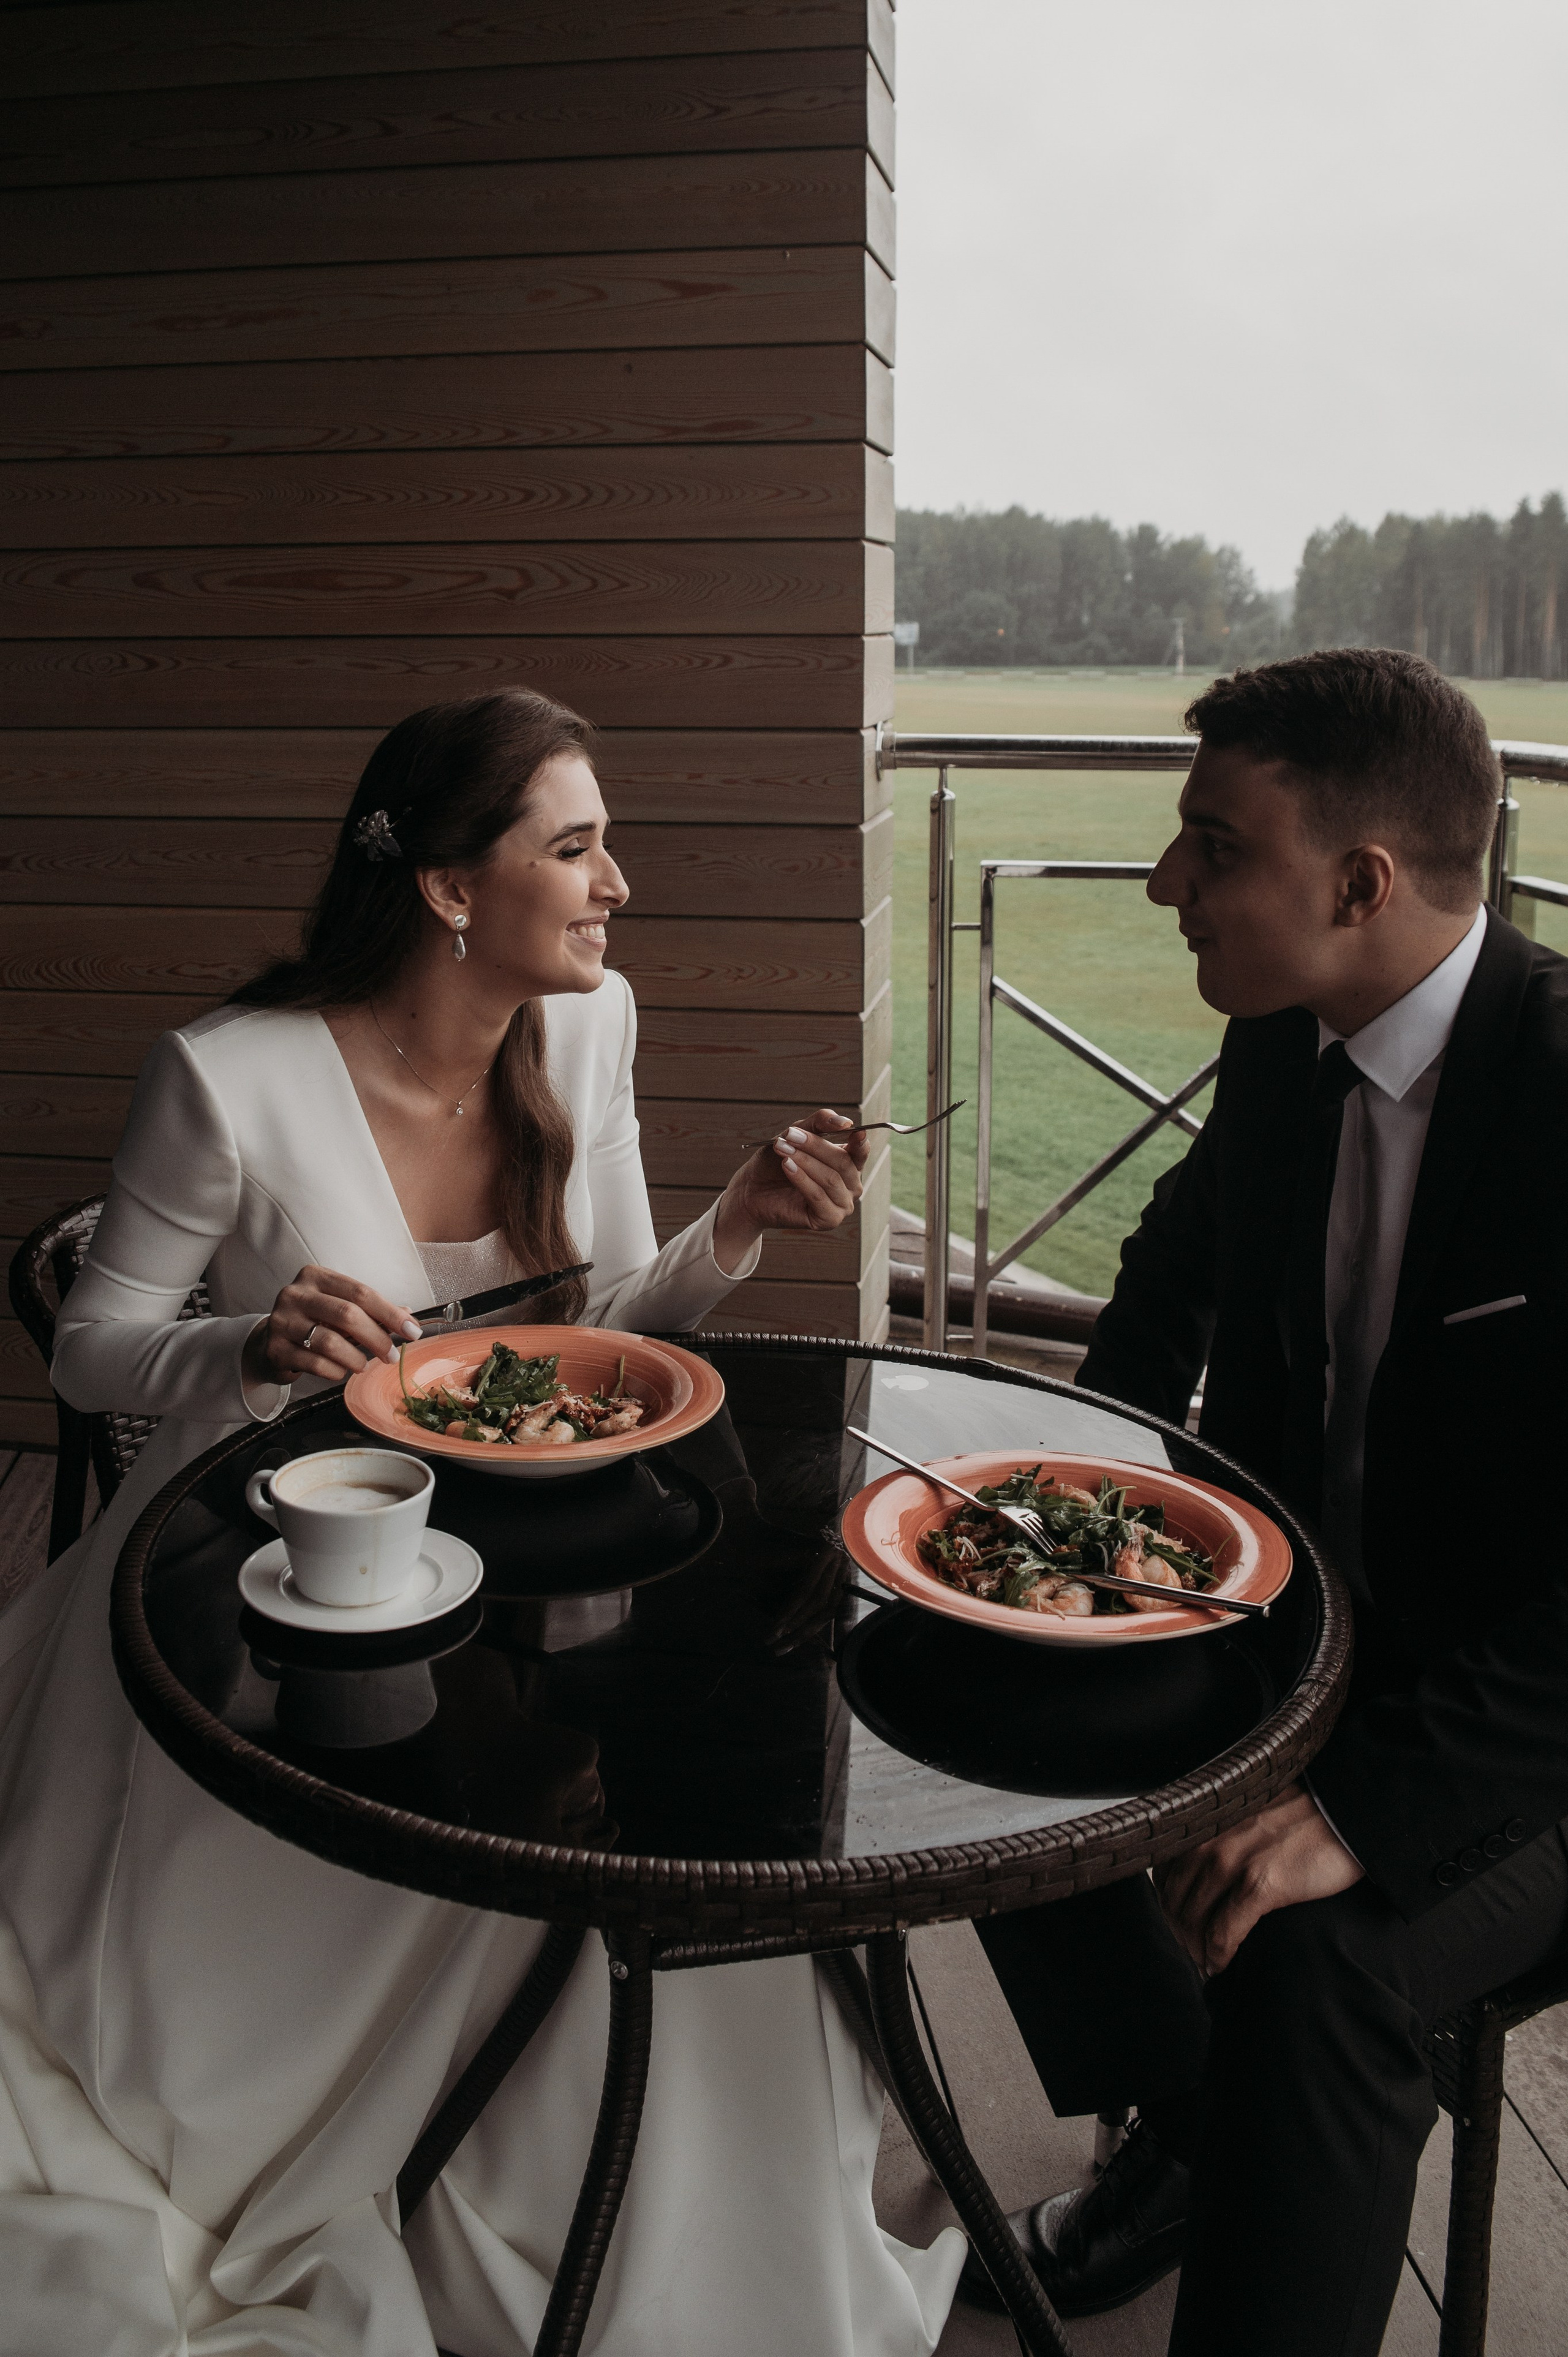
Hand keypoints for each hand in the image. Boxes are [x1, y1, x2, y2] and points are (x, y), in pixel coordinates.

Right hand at [241, 1265, 422, 1390]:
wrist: (270, 1343)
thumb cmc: (314, 1322)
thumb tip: (408, 1316)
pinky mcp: (276, 1350)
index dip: (390, 1313)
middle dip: (377, 1338)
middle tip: (393, 1356)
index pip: (361, 1292)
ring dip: (356, 1358)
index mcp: (315, 1276)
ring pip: (330, 1342)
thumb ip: (371, 1311)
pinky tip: (340, 1370)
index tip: (413, 1331)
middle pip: (348, 1315)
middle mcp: (294, 1294)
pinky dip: (336, 1371)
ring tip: (363, 1364)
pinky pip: (316, 1364)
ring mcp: (281, 1321)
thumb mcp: (340, 1309)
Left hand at [712, 1110, 868, 1272]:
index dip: (859, 1142)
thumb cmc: (776, 1161)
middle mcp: (851, 1186)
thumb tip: (845, 1122)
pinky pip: (819, 1196)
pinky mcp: (828, 1220)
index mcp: (849, 1164)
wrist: (753, 1189)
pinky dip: (802, 1179)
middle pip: (843, 1163)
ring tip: (783, 1150)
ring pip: (831, 1180)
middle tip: (790, 1136)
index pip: (861, 1152)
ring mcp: (842, 1205)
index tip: (853, 1130)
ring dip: (805, 1161)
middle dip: (816, 1147)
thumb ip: (820, 1123)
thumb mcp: (797, 1134)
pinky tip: (787, 1167)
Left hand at [1153, 1780, 1363, 1975]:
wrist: (1346, 1809)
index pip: (1163, 1872)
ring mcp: (1233, 1861)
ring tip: (1207, 1964)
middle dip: (1180, 1932)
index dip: (1169, 1904)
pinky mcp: (1261, 1884)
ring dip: (1196, 1949)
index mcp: (1205, 1821)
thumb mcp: (1247, 1811)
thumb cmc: (1302, 1813)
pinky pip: (1223, 1932)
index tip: (1182, 1923)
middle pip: (1174, 1900)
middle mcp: (1209, 1838)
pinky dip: (1217, 1955)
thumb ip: (1221, 1832)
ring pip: (1193, 1920)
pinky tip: (1221, 1965)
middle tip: (1194, 1952)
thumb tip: (1205, 1866)